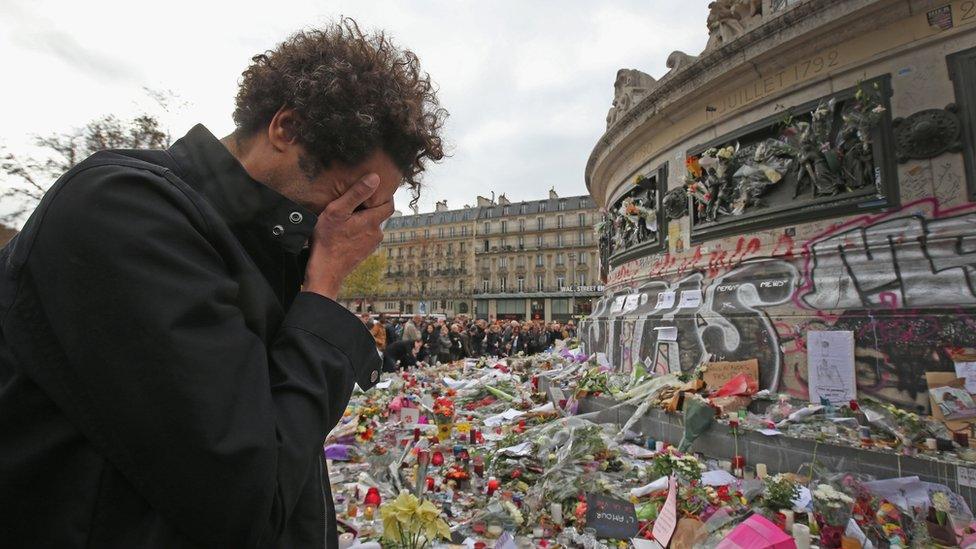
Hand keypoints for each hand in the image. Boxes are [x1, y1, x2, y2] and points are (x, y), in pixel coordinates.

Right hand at [304, 174, 394, 299]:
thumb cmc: (328, 240)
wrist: (325, 272)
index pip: (389, 204)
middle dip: (369, 207)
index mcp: (372, 221)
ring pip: (371, 226)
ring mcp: (371, 245)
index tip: (370, 190)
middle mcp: (376, 233)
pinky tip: (344, 232)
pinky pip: (365, 236)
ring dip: (362, 220)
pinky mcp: (364, 253)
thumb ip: (356, 194)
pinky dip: (358, 231)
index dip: (382, 195)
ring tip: (346, 218)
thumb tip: (375, 178)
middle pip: (379, 214)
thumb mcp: (337, 211)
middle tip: (352, 202)